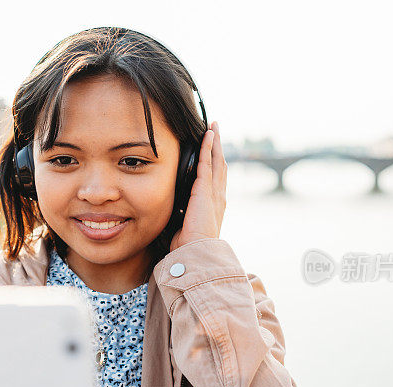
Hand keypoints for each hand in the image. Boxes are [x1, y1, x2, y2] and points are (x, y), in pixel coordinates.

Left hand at [169, 121, 227, 252]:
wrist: (195, 253)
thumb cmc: (188, 247)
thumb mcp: (184, 227)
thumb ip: (182, 216)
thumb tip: (171, 211)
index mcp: (214, 207)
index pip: (215, 180)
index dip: (214, 163)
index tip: (212, 150)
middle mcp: (218, 197)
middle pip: (220, 166)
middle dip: (218, 148)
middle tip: (216, 131)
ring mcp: (214, 193)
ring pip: (216, 161)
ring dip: (215, 143)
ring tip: (214, 128)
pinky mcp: (206, 190)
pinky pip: (208, 163)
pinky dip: (208, 147)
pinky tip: (208, 135)